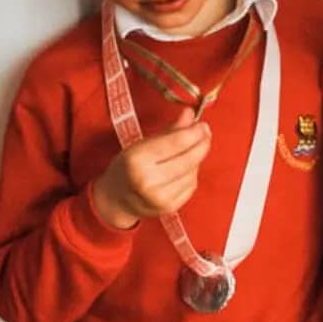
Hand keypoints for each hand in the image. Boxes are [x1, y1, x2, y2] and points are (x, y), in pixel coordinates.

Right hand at [92, 107, 210, 228]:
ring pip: (193, 172)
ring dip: (196, 160)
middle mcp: (148, 181)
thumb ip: (169, 130)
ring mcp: (160, 197)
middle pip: (189, 159)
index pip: (176, 142)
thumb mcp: (142, 144)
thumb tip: (190, 114)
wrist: (116, 199)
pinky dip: (191, 174)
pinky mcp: (169, 207)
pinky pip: (191, 185)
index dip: (195, 132)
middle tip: (206, 133)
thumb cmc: (128, 167)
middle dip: (202, 144)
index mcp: (137, 160)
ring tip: (189, 152)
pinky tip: (184, 170)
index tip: (203, 124)